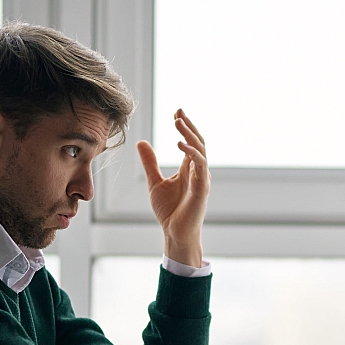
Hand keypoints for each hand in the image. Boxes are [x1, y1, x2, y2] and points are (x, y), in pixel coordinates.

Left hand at [137, 109, 210, 266]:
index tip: (176, 112)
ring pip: (200, 150)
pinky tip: (181, 144)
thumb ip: (150, 163)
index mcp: (189, 169)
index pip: (190, 142)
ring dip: (190, 135)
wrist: (176, 233)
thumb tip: (141, 142)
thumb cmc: (170, 211)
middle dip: (189, 126)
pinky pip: (200, 166)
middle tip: (178, 111)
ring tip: (178, 122)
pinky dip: (191, 154)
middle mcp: (198, 171)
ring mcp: (202, 179)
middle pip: (198, 142)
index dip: (185, 127)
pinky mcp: (202, 189)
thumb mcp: (155, 182)